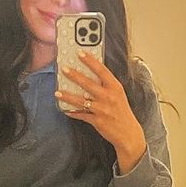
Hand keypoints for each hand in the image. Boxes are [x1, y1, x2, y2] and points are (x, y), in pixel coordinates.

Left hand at [55, 51, 146, 170]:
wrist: (128, 132)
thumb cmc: (122, 112)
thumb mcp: (118, 95)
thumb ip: (106, 85)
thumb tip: (91, 76)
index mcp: (115, 87)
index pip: (102, 70)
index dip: (90, 61)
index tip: (80, 53)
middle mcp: (109, 97)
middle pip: (88, 83)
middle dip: (74, 75)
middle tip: (64, 69)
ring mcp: (102, 109)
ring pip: (81, 100)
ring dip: (67, 96)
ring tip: (58, 92)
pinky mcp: (97, 121)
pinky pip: (81, 115)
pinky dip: (72, 112)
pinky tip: (65, 109)